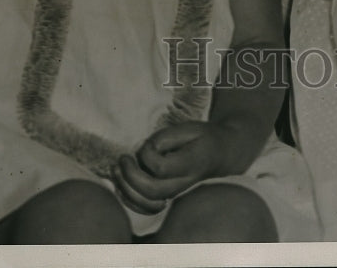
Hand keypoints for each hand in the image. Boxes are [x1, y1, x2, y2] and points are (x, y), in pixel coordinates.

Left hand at [113, 121, 229, 214]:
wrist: (218, 154)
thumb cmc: (201, 137)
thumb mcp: (188, 129)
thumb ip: (166, 138)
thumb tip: (145, 150)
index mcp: (189, 164)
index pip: (161, 168)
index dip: (146, 156)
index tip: (145, 143)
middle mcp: (181, 183)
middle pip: (151, 190)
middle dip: (130, 176)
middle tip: (123, 158)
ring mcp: (173, 193)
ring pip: (146, 203)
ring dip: (126, 188)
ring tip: (118, 169)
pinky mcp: (165, 196)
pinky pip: (144, 207)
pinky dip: (129, 199)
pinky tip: (122, 183)